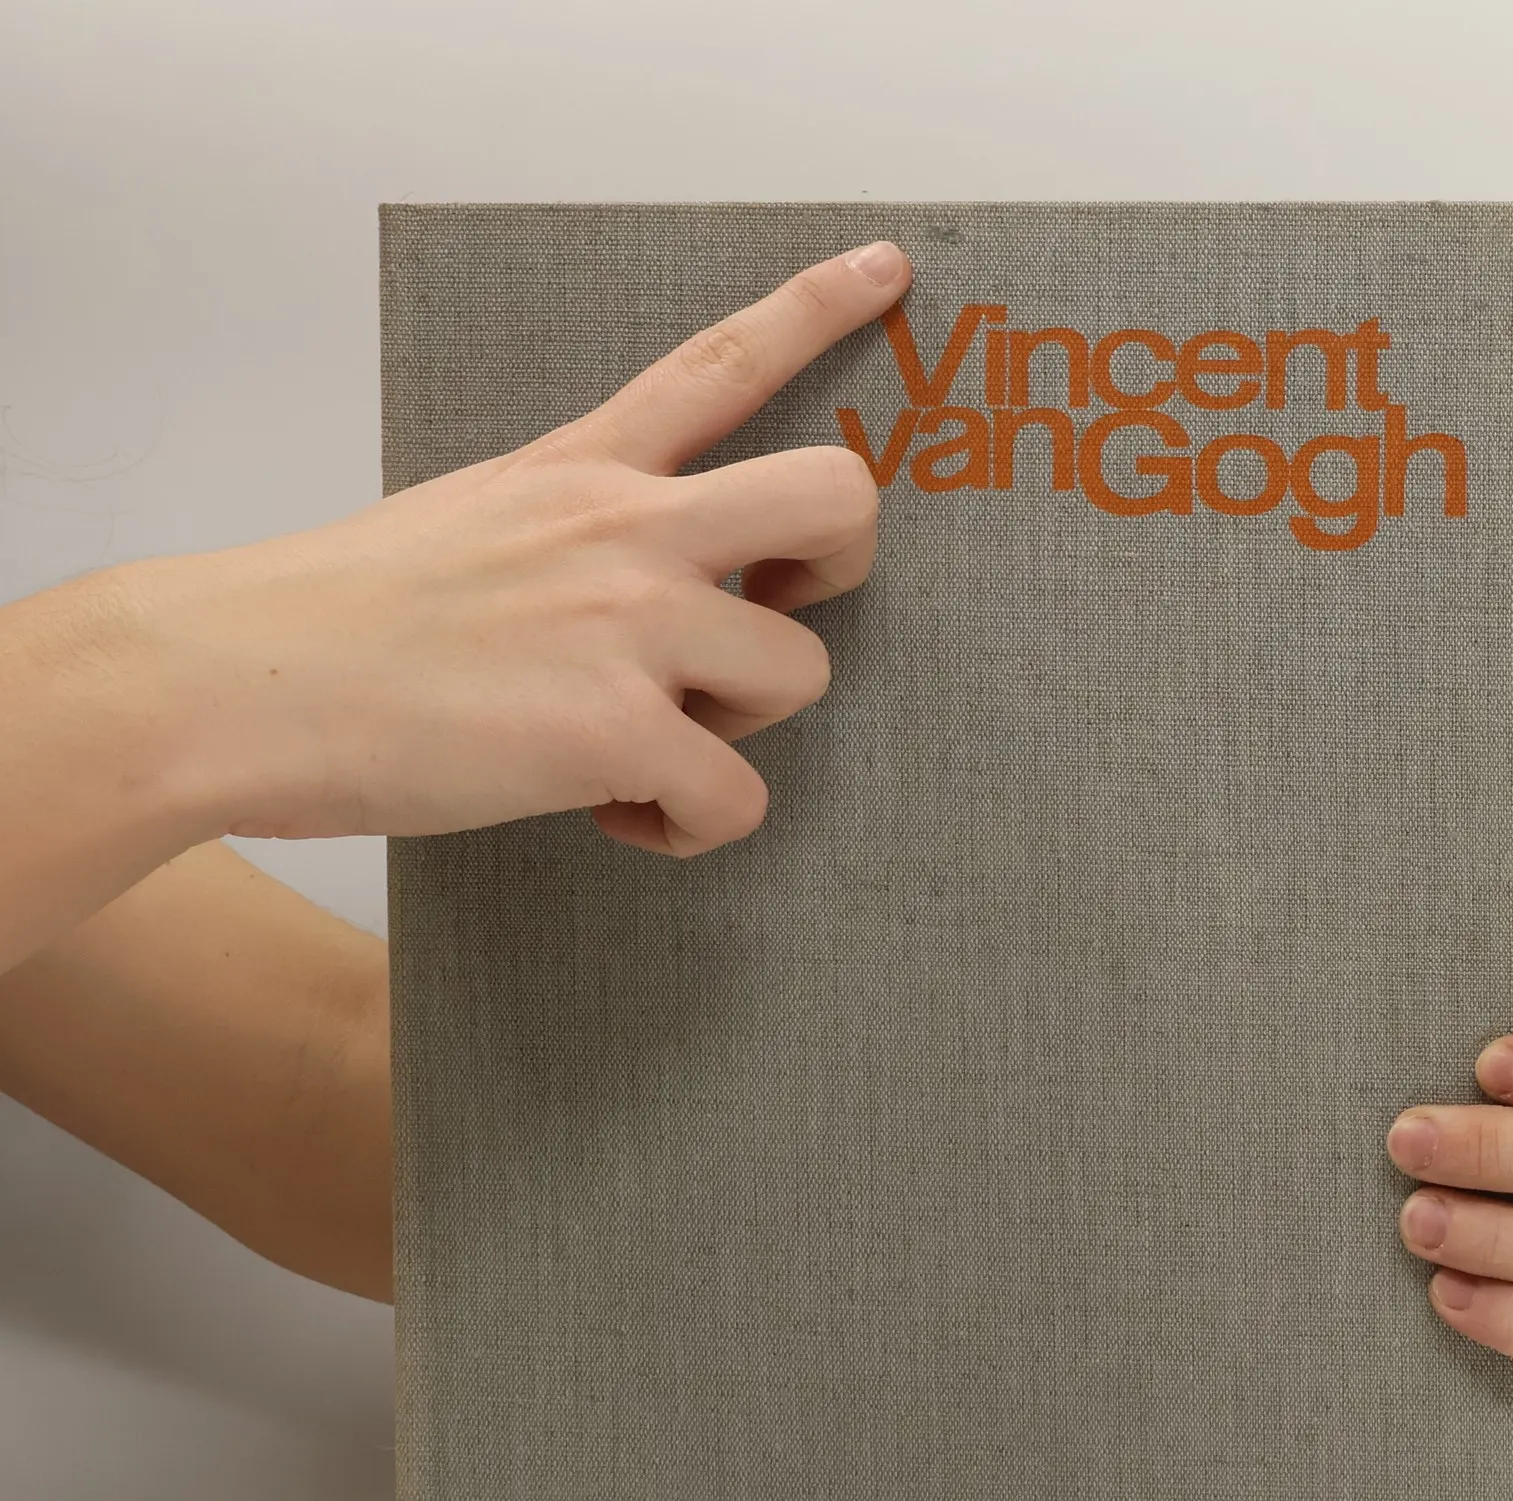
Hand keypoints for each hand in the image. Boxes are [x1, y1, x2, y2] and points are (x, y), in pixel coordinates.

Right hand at [101, 240, 912, 855]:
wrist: (233, 682)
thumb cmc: (336, 618)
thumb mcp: (469, 516)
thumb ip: (571, 530)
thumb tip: (637, 598)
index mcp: (583, 471)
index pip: (721, 363)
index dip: (819, 311)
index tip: (892, 273)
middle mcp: (626, 529)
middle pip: (835, 497)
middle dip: (843, 564)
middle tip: (771, 612)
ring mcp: (628, 624)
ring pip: (800, 676)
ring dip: (741, 728)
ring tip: (651, 746)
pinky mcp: (615, 730)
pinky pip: (737, 801)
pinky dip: (688, 828)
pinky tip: (619, 813)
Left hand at [1387, 1021, 1512, 1390]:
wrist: (1401, 1231)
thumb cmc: (1431, 1129)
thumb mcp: (1443, 1075)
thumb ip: (1450, 1049)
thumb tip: (1407, 1032)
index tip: (1485, 1065)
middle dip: (1502, 1151)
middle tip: (1407, 1143)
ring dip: (1504, 1238)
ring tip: (1415, 1223)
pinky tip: (1445, 1294)